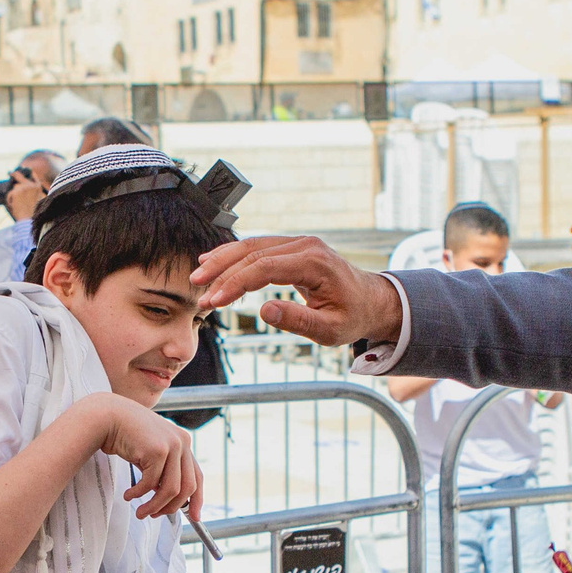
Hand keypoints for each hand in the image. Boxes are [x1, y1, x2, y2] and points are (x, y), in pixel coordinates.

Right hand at [94, 394, 203, 520]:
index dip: (197, 499)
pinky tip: (128, 495)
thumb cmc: (127, 435)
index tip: (194, 517)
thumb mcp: (152, 452)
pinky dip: (138, 494)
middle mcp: (182, 442)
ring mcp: (172, 445)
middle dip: (171, 507)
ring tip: (141, 512)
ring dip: (154, 506)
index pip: (197, 476)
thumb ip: (164, 471)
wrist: (108, 417)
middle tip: (154, 516)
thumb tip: (169, 499)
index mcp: (183, 442)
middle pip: (187, 487)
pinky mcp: (157, 450)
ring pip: (170, 489)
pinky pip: (150, 484)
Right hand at [192, 236, 401, 346]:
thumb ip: (298, 320)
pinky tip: (214, 260)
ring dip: (223, 260)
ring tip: (199, 276)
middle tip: (199, 290)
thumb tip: (264, 310)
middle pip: (253, 252)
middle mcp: (305, 245)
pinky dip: (235, 255)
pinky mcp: (293, 247)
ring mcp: (299, 243)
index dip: (236, 283)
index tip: (215, 301)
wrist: (372, 301)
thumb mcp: (331, 329)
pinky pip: (259, 247)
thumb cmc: (353, 317)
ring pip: (252, 246)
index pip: (265, 267)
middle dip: (223, 271)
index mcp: (314, 262)